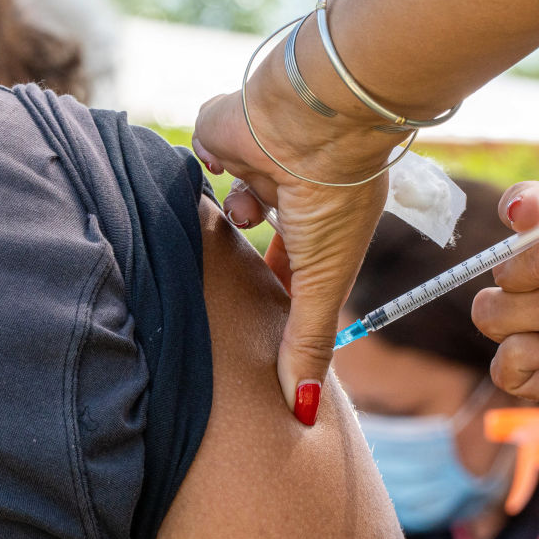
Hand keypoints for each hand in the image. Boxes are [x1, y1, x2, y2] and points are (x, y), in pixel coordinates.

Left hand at [192, 52, 401, 424]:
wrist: (311, 123)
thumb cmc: (332, 200)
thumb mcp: (324, 282)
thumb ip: (309, 344)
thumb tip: (307, 415)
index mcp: (321, 230)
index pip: (294, 272)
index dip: (277, 296)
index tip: (257, 326)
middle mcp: (292, 200)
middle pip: (255, 246)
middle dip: (241, 269)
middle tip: (219, 298)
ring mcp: (259, 168)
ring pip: (227, 206)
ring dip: (235, 214)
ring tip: (248, 212)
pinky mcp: (225, 139)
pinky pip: (206, 162)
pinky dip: (216, 169)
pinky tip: (232, 166)